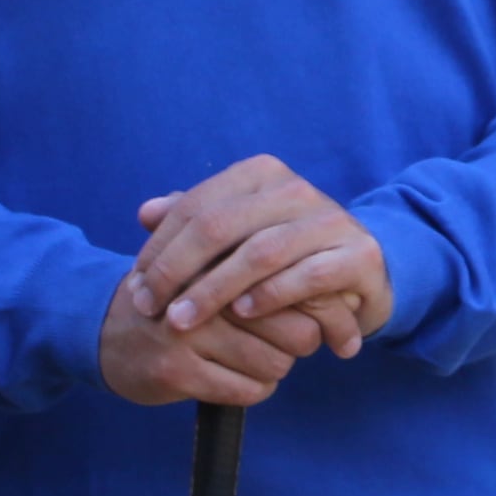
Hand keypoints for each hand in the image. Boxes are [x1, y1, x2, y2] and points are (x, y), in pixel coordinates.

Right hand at [100, 273, 325, 408]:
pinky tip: (239, 377)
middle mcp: (203, 287)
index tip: (321, 316)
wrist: (107, 332)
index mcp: (218, 254)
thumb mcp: (214, 261)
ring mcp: (187, 330)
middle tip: (292, 340)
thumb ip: (270, 259)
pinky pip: (246, 390)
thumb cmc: (180, 295)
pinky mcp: (175, 370)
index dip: (320, 306)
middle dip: (301, 342)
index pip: (295, 283)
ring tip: (259, 356)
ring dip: (274, 368)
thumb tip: (342, 280)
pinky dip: (252, 388)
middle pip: (296, 328)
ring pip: (274, 363)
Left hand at [124, 157, 390, 361]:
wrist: (358, 271)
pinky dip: (271, 295)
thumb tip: (145, 213)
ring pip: (259, 252)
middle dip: (176, 271)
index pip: (196, 206)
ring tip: (182, 321)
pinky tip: (242, 314)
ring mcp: (330, 220)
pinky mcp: (358, 255)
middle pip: (219, 225)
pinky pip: (308, 275)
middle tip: (150, 309)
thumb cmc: (286, 254)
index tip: (137, 287)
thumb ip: (196, 219)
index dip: (160, 248)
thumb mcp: (239, 233)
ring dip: (213, 291)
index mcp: (261, 174)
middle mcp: (295, 189)